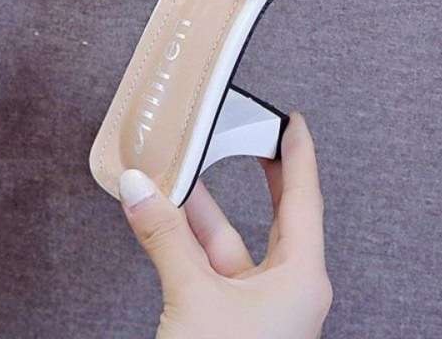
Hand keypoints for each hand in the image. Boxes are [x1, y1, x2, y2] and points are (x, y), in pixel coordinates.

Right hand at [120, 113, 331, 338]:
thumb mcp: (194, 297)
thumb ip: (164, 237)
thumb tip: (137, 187)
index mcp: (301, 279)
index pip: (304, 201)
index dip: (299, 157)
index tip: (294, 123)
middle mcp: (284, 289)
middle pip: (272, 216)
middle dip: (253, 174)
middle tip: (245, 133)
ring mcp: (253, 306)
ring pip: (226, 240)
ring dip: (196, 208)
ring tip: (172, 168)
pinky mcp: (224, 319)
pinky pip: (204, 264)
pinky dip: (181, 238)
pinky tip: (159, 213)